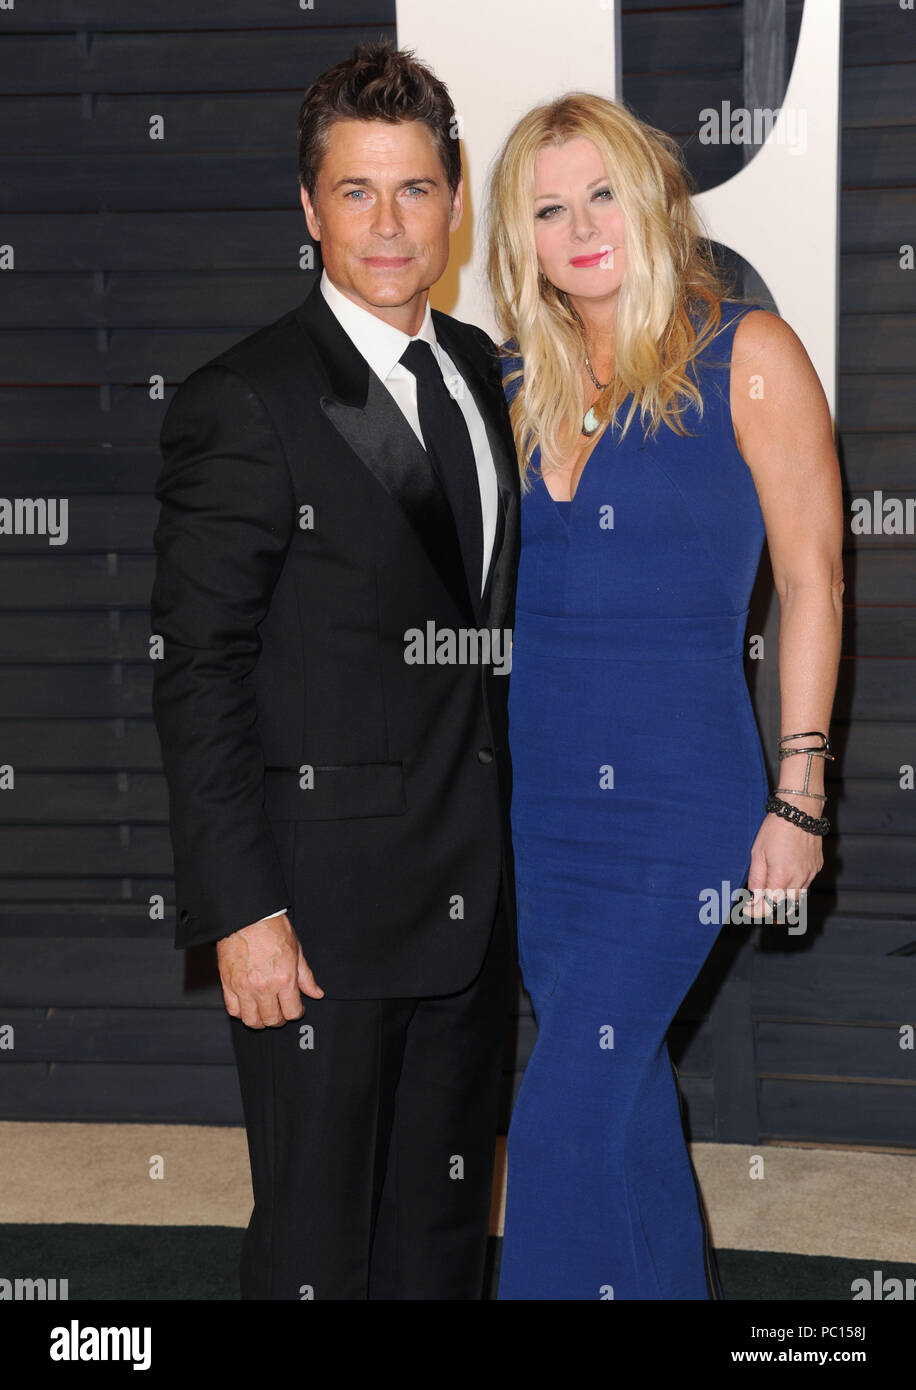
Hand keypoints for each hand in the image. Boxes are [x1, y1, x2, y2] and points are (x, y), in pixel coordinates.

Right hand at [216, 913, 323, 1028]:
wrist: (247, 916)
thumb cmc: (272, 928)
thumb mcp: (296, 951)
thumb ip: (306, 977)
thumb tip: (316, 993)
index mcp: (284, 978)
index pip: (292, 1012)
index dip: (296, 1013)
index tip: (296, 1008)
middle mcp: (263, 987)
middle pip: (272, 1019)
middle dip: (280, 1018)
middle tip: (281, 1010)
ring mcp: (243, 987)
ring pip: (251, 1020)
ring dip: (260, 1020)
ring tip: (264, 1011)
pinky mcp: (227, 984)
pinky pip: (233, 1010)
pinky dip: (241, 1012)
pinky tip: (248, 1005)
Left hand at [743, 808, 823, 921]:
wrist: (800, 811)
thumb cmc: (776, 829)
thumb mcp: (757, 853)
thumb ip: (756, 878)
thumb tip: (754, 897)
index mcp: (782, 876)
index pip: (769, 906)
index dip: (756, 912)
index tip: (746, 910)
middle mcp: (799, 878)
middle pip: (786, 908)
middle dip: (771, 911)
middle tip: (757, 906)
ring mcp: (810, 873)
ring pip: (798, 898)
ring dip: (784, 901)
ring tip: (770, 896)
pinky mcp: (817, 867)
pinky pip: (805, 885)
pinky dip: (794, 888)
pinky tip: (785, 879)